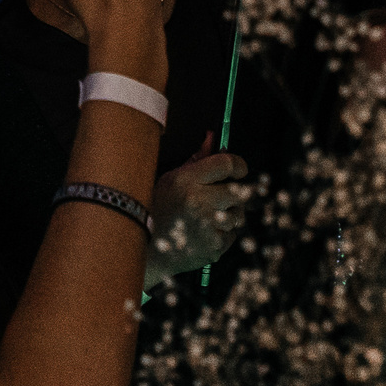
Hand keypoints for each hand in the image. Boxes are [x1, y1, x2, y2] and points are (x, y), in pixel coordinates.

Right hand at [147, 134, 249, 275]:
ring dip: (229, 214)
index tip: (239, 169)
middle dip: (235, 192)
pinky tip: (204, 232)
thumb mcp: (171, 179)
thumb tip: (213, 137)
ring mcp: (207, 226)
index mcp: (187, 181)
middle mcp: (199, 202)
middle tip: (224, 195)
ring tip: (207, 217)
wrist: (146, 248)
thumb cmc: (158, 209)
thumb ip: (196, 160)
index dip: (238, 165)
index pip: (226, 164)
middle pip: (238, 190)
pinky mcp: (214, 246)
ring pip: (238, 214)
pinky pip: (232, 234)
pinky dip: (223, 233)